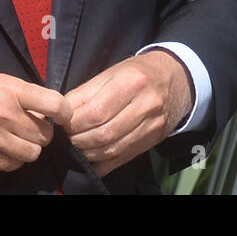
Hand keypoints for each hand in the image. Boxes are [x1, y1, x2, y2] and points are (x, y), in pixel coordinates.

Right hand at [0, 73, 73, 170]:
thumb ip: (22, 95)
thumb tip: (48, 111)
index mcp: (8, 90)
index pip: (53, 104)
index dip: (64, 112)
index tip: (62, 116)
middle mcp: (5, 114)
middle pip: (45, 134)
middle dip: (40, 132)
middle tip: (27, 126)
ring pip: (33, 153)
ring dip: (27, 148)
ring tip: (14, 138)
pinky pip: (14, 164)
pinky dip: (12, 158)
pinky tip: (1, 148)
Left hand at [63, 50, 192, 176]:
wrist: (174, 79)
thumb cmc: (136, 73)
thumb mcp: (111, 72)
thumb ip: (86, 92)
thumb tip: (62, 112)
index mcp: (131, 82)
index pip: (95, 112)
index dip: (74, 122)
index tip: (63, 122)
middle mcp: (145, 105)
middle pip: (103, 133)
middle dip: (78, 139)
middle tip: (67, 136)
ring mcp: (151, 126)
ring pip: (111, 149)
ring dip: (87, 152)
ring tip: (76, 145)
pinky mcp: (151, 141)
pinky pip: (121, 159)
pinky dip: (101, 163)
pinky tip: (90, 158)